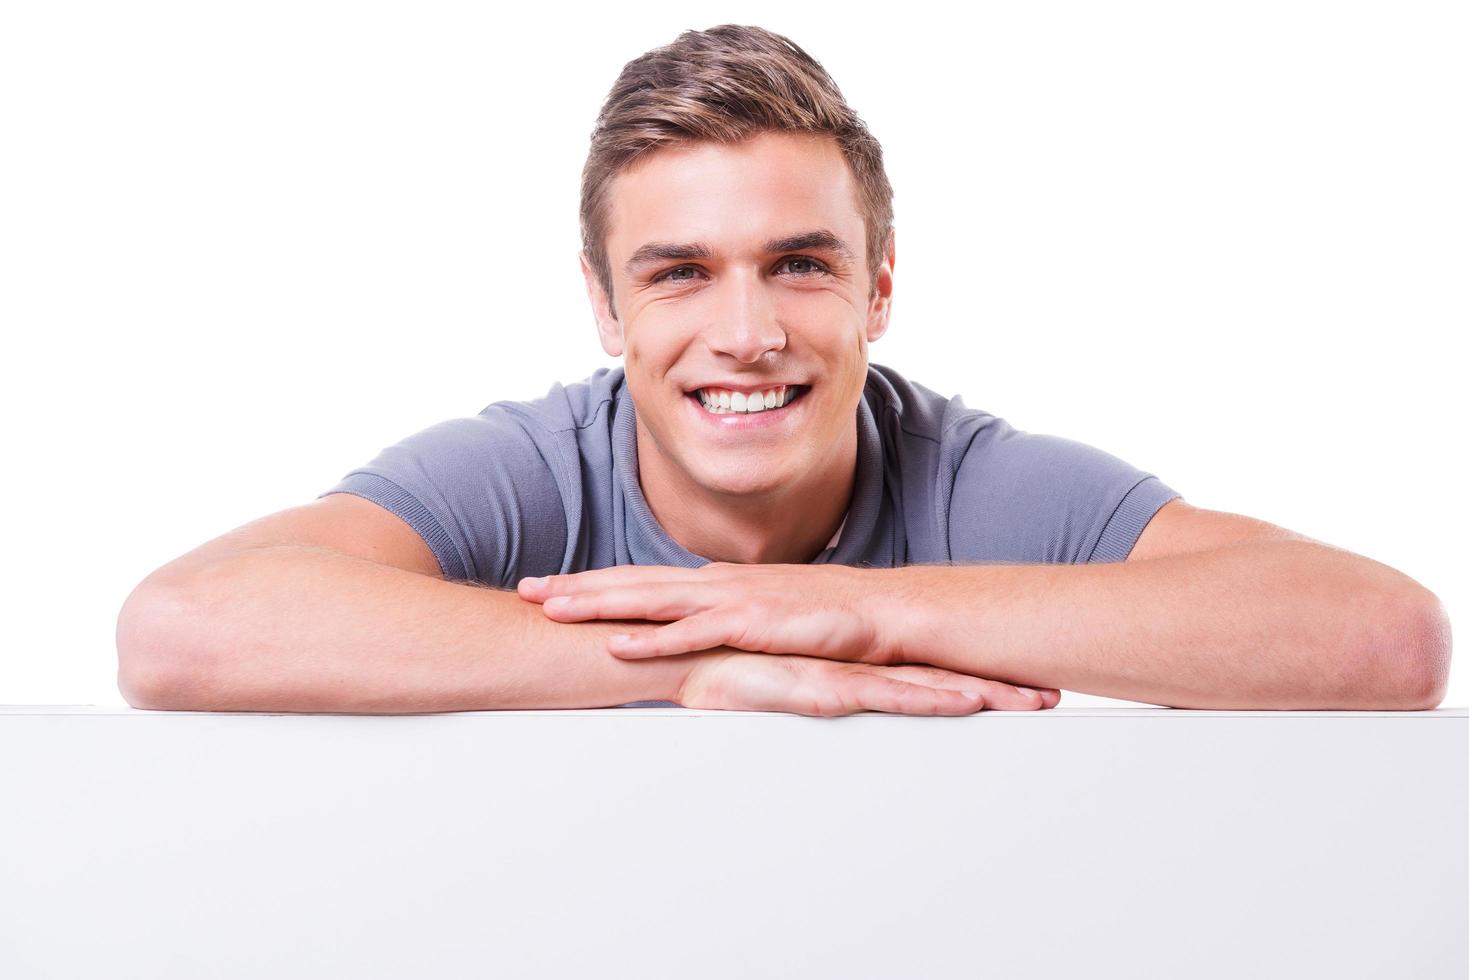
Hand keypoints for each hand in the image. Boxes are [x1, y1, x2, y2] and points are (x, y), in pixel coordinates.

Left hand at [519, 562, 895, 664]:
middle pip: (632, 582)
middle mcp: (714, 582)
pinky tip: (616, 644)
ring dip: (598, 604)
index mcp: (714, 582)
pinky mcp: (751, 622)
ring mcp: (730, 599)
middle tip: (525, 589)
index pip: (641, 579)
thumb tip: (694, 634)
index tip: (549, 586)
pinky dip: (652, 639)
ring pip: (650, 600)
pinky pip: (691, 633)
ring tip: (551, 609)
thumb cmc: (825, 617)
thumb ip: (725, 622)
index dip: (593, 583)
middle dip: (576, 586)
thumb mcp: (763, 616)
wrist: (879, 611)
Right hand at [677, 648, 1060, 716]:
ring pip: (924, 685)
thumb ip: (798, 689)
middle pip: (936, 674)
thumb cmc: (709, 663)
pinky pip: (884, 697)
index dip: (967, 674)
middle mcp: (848, 661)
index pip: (916, 669)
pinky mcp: (815, 685)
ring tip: (1031, 703)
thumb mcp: (763, 681)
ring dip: (980, 693)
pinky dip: (928, 699)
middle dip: (996, 685)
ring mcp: (837, 671)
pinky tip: (965, 704)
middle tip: (1050, 694)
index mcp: (841, 659)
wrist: (663, 646)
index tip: (1013, 684)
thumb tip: (821, 706)